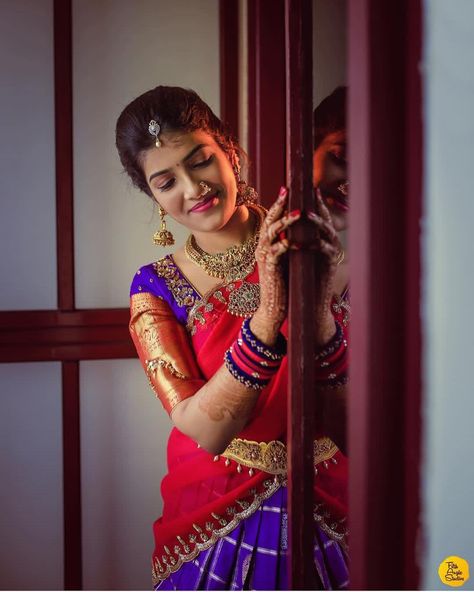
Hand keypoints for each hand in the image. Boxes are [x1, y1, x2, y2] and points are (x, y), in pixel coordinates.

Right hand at [251, 187, 299, 344]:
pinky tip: (295, 239)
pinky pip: (277, 252)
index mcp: (265, 244)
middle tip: (287, 190)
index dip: (278, 204)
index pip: (270, 219)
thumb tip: (297, 229)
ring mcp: (264, 257)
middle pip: (268, 221)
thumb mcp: (284, 259)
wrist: (274, 307)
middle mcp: (261, 248)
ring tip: (299, 213)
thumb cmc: (282, 283)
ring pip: (272, 234)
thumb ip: (286, 244)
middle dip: (278, 205)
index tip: (287, 189)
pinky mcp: (270, 268)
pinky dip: (286, 244)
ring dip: (285, 222)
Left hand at [309, 188, 341, 345]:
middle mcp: (328, 243)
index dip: (311, 202)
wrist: (307, 302)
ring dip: (317, 223)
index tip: (305, 189)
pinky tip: (302, 243)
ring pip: (327, 233)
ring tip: (306, 215)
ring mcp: (330, 253)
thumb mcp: (294, 254)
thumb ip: (294, 238)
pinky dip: (313, 246)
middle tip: (310, 193)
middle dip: (318, 206)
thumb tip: (282, 220)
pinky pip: (324, 251)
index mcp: (319, 238)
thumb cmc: (300, 278)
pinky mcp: (330, 265)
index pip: (316, 216)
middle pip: (325, 220)